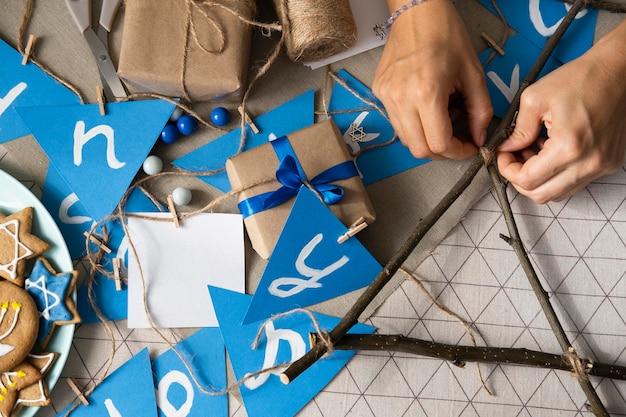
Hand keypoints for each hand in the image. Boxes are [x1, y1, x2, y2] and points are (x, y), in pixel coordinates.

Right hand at [372, 0, 491, 159]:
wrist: (418, 13)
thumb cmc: (446, 36)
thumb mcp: (473, 74)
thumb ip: (480, 111)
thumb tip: (479, 137)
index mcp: (427, 93)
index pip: (438, 144)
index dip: (457, 152)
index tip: (468, 147)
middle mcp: (401, 99)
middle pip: (419, 149)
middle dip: (441, 151)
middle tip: (456, 140)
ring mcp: (387, 96)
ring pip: (405, 139)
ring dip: (426, 138)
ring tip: (442, 116)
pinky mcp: (379, 92)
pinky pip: (396, 121)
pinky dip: (414, 124)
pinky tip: (426, 106)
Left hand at [497, 20, 625, 203]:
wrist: (618, 71)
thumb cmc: (583, 79)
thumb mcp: (535, 98)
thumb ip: (517, 129)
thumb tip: (507, 148)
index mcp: (569, 146)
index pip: (527, 180)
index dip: (507, 170)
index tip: (503, 156)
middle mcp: (589, 162)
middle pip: (541, 194)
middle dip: (520, 179)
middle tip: (513, 158)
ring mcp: (601, 165)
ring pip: (558, 192)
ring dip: (539, 179)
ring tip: (533, 152)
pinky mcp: (608, 163)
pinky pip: (575, 182)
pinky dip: (557, 174)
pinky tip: (551, 152)